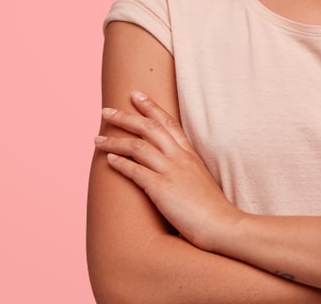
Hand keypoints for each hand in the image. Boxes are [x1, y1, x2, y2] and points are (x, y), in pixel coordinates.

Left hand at [93, 91, 242, 251]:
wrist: (223, 225)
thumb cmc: (213, 209)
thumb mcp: (201, 180)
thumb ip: (187, 170)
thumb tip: (174, 169)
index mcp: (190, 154)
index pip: (169, 122)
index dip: (151, 107)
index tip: (136, 95)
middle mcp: (180, 158)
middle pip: (150, 128)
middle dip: (126, 117)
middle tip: (107, 110)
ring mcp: (171, 172)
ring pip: (138, 147)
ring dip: (115, 140)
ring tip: (97, 138)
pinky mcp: (162, 189)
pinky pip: (136, 171)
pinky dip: (120, 163)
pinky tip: (108, 159)